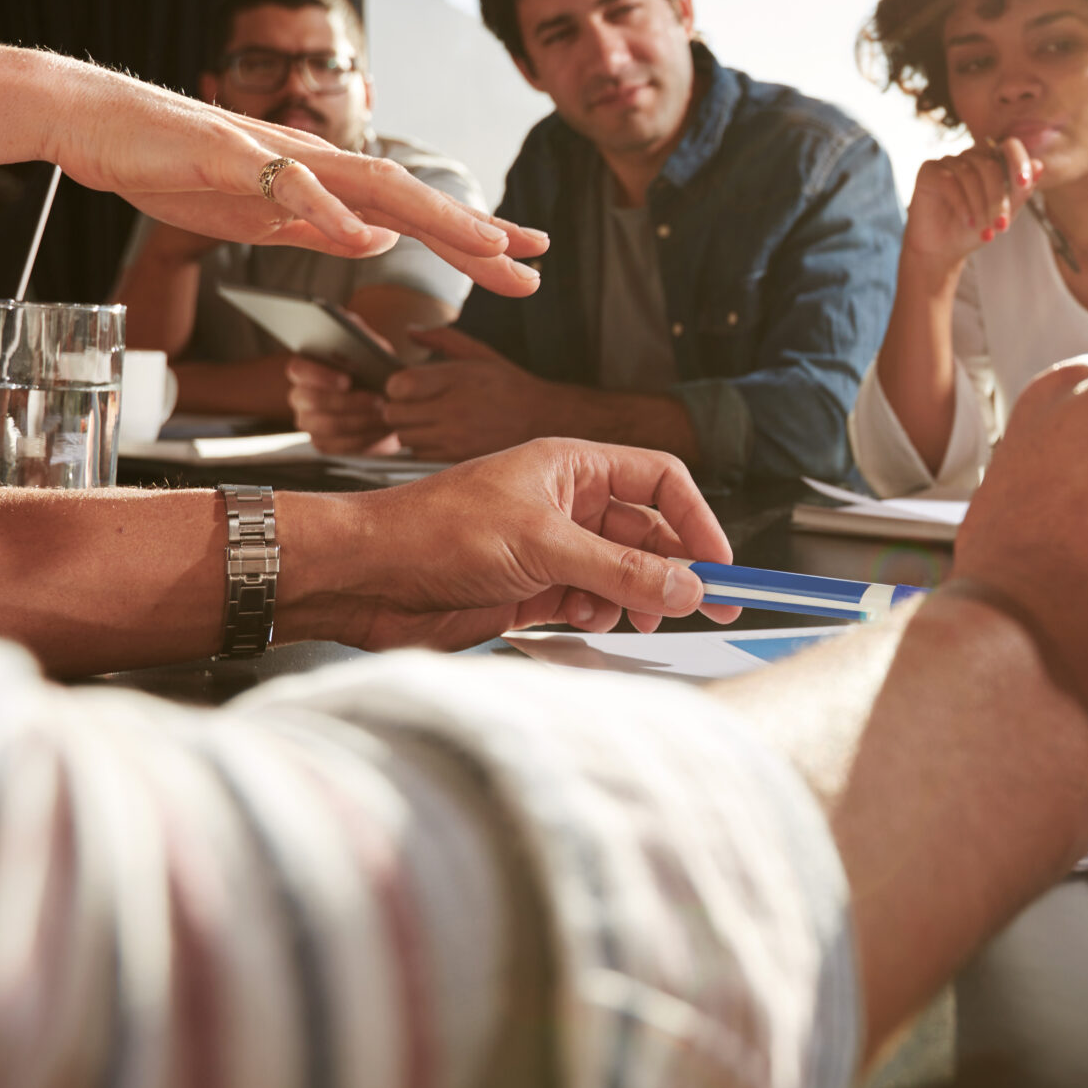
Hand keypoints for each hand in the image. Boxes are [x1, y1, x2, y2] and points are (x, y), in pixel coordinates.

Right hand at [0, 10, 544, 298]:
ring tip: (484, 245)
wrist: (98, 122)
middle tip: (536, 263)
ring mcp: (273, 154)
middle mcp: (313, 159)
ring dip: (429, 217)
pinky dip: (325, 209)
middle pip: (410, 198)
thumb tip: (374, 246)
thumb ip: (315, 229)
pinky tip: (360, 235)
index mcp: (321, 181)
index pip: (411, 211)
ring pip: (369, 184)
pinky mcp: (227, 154)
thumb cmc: (175, 165)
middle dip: (477, 232)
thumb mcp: (257, 215)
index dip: (471, 233)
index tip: (526, 260)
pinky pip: (284, 184)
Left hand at [277, 438, 736, 650]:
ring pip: (623, 571)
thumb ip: (620, 568)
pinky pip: (591, 599)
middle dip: (677, 568)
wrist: (365, 579)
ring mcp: (550, 547)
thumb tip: (688, 586)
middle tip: (713, 607)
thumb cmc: (434, 533)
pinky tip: (588, 620)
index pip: (659, 481)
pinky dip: (601, 613)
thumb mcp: (542, 544)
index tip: (722, 562)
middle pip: (648, 532)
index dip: (696, 518)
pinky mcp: (531, 588)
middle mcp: (565, 503)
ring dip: (638, 595)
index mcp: (571, 467)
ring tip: (640, 617)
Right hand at [285, 355, 398, 455]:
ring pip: (328, 426)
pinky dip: (365, 438)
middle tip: (378, 401)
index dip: (320, 376)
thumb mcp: (372, 354)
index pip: (298, 370)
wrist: (385, 399)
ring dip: (361, 421)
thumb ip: (362, 349)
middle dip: (348, 402)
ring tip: (385, 415)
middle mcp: (299, 396)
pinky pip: (339, 445)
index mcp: (304, 370)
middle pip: (313, 401)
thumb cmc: (375, 369)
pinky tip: (383, 430)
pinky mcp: (323, 443)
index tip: (347, 380)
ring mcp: (308, 422)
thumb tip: (359, 359)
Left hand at [380, 324, 568, 461]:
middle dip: (396, 406)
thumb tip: (410, 330)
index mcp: (457, 378)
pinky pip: (419, 454)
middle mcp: (453, 409)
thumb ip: (442, 338)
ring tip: (423, 418)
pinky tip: (436, 433)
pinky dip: (420, 444)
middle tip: (410, 402)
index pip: (400, 385)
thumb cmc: (508, 384)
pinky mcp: (457, 456)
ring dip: (406, 427)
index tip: (406, 383)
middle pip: (394, 414)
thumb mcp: (478, 353)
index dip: (395, 384)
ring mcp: (455, 437)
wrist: (542, 419)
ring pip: (403, 437)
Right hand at [902, 137, 1040, 278]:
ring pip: (970, 174)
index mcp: (991, 161)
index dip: (1019, 161)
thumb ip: (1021, 191)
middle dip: (998, 199)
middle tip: (1002, 226)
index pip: (1009, 146)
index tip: (1024, 184)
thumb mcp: (1004, 213)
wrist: (943, 250)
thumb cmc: (974, 229)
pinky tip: (968, 222)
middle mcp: (969, 156)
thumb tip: (1040, 165)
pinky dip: (962, 204)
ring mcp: (948, 161)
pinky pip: (949, 181)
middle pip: (990, 166)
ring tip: (984, 230)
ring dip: (981, 206)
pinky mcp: (928, 170)